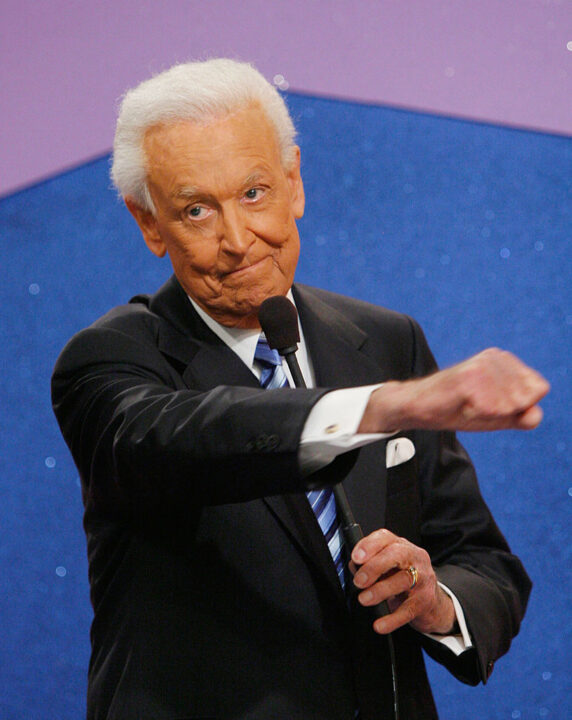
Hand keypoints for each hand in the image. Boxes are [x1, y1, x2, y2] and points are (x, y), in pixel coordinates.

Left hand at [351, 529, 455, 634]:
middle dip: (374, 566)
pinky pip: (408, 610)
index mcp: (401, 546)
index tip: (355, 557)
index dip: (369, 545)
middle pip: (395, 555)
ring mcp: (423, 578)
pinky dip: (392, 619)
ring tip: (364, 599)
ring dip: (380, 590)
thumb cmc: (405, 579)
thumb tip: (353, 566)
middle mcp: (414, 558)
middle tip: (359, 581)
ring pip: (402, 580)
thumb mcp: (388, 568)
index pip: (385, 538)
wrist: (434, 604)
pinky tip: (380, 625)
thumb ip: (369, 564)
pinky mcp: (426, 601)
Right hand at [358, 348, 549, 433]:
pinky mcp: (469, 375)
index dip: (517, 406)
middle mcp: (497, 356)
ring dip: (487, 413)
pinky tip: (461, 405)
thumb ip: (522, 417)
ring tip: (466, 404)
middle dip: (502, 412)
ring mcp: (483, 364)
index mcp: (507, 362)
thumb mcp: (496, 417)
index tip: (491, 405)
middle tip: (475, 405)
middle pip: (524, 400)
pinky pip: (492, 408)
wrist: (418, 407)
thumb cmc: (456, 409)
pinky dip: (477, 414)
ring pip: (509, 405)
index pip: (538, 390)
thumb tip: (535, 413)